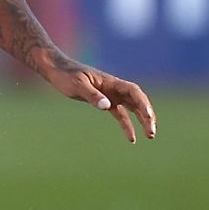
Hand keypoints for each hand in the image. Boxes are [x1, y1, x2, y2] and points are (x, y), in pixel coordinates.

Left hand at [43, 61, 157, 142]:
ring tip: (150, 136)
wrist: (57, 70)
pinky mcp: (104, 101)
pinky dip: (127, 125)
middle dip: (147, 115)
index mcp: (110, 82)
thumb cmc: (66, 75)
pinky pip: (120, 114)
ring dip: (142, 120)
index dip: (142, 103)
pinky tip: (132, 139)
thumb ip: (92, 95)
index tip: (147, 116)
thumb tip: (107, 106)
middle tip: (152, 132)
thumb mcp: (77, 85)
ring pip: (132, 108)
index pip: (133, 91)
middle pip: (137, 101)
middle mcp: (114, 88)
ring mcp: (110, 94)